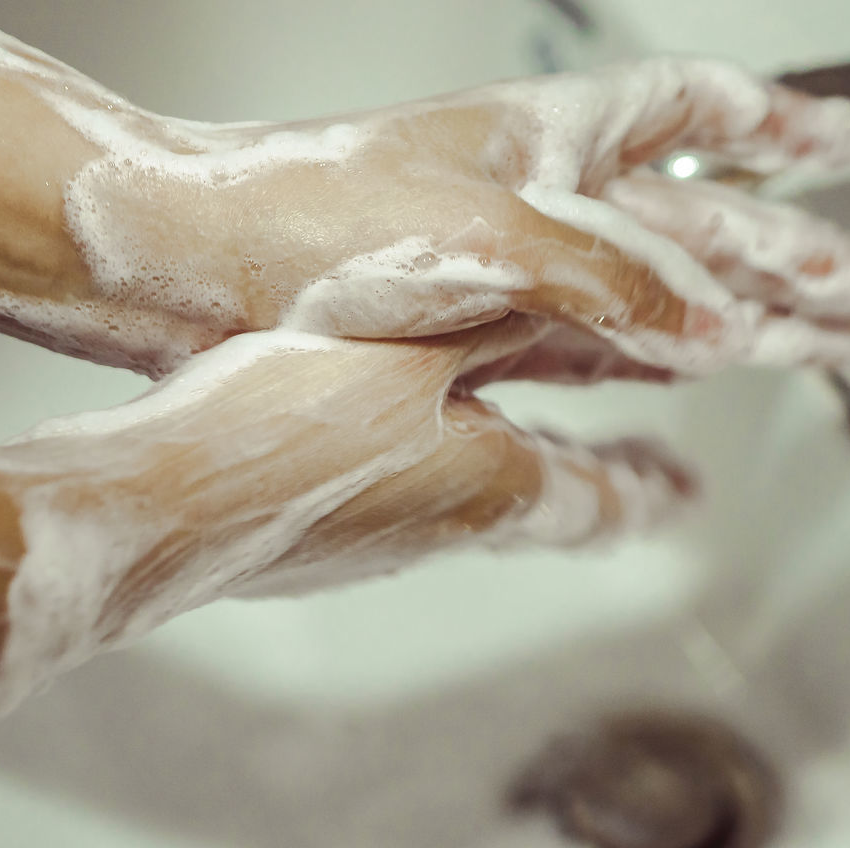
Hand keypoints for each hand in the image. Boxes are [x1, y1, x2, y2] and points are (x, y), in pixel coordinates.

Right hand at [0, 319, 692, 716]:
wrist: (161, 501)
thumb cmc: (284, 430)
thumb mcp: (422, 341)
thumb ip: (512, 318)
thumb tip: (593, 303)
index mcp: (486, 492)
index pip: (601, 503)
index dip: (652, 495)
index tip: (689, 495)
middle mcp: (439, 529)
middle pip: (544, 509)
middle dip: (598, 484)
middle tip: (642, 482)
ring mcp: (374, 541)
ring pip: (474, 503)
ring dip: (519, 471)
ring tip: (533, 448)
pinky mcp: (316, 537)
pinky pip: (403, 497)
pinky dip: (437, 465)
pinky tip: (401, 439)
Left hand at [59, 59, 849, 377]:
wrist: (198, 272)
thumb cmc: (310, 219)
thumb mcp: (483, 234)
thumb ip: (610, 276)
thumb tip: (717, 323)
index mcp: (553, 142)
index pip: (691, 114)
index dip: (776, 126)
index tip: (842, 142)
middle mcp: (547, 204)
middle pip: (710, 225)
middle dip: (809, 253)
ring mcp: (520, 275)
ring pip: (669, 297)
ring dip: (755, 319)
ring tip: (833, 341)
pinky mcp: (485, 337)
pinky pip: (597, 358)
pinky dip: (653, 381)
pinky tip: (687, 397)